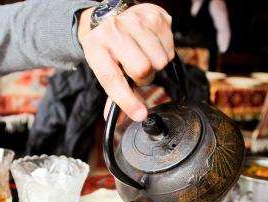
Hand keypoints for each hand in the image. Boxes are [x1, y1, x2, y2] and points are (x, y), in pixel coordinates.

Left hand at [78, 4, 173, 121]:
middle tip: (138, 72)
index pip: (112, 79)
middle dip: (144, 77)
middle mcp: (114, 31)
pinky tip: (152, 47)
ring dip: (156, 65)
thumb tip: (118, 119)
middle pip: (142, 69)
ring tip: (145, 57)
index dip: (127, 100)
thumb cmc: (108, 48)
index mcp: (96, 48)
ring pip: (159, 60)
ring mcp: (135, 21)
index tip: (140, 114)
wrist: (111, 16)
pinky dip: (165, 53)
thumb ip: (113, 94)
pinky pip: (170, 49)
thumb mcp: (103, 67)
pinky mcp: (155, 16)